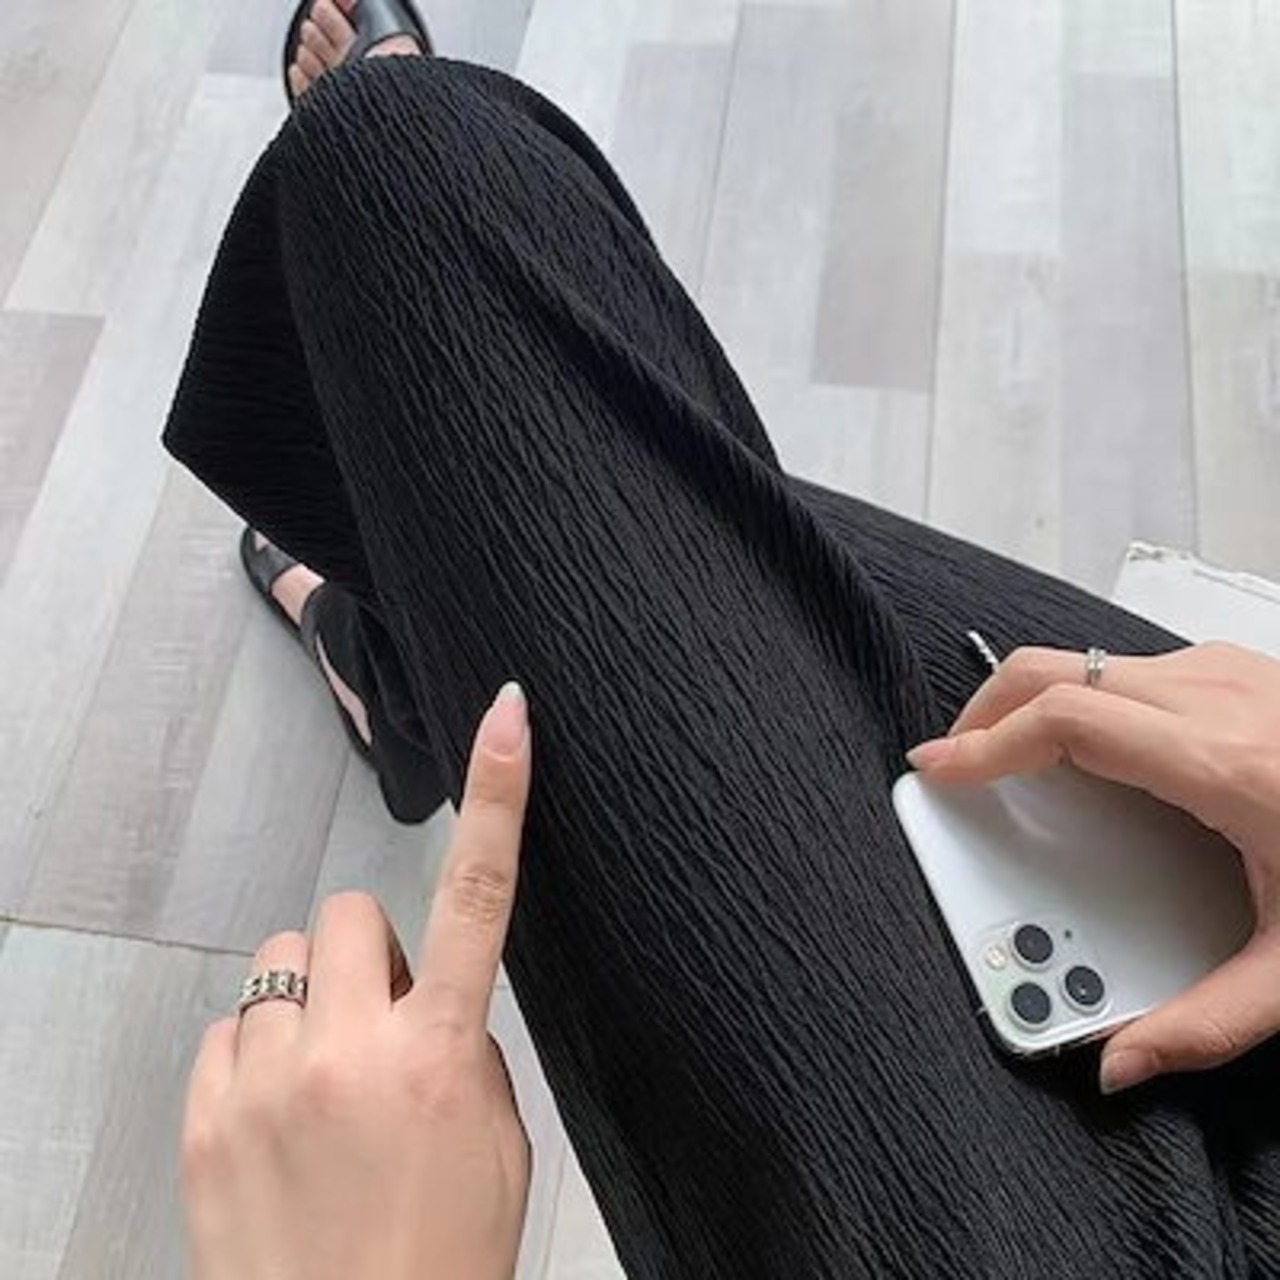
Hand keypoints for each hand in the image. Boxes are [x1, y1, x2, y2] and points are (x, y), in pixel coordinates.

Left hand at [182, 682, 532, 1279]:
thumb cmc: (439, 1262)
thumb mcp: (499, 1144)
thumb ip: (467, 1047)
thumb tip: (425, 997)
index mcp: (440, 1056)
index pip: (479, 893)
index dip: (500, 793)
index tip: (507, 717)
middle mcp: (349, 1055)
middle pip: (347, 913)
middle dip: (368, 951)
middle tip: (383, 1020)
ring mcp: (268, 1085)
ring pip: (281, 964)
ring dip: (311, 1001)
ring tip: (328, 1077)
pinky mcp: (207, 1119)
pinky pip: (229, 1026)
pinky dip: (260, 1051)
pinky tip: (282, 1112)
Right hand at [908, 643, 1279, 1094]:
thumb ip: (1208, 1022)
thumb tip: (1120, 1062)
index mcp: (1224, 762)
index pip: (1068, 720)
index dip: (986, 742)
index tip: (938, 766)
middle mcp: (1219, 696)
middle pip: (1057, 669)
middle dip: (986, 710)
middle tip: (957, 761)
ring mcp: (1230, 672)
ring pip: (1088, 659)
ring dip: (1030, 702)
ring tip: (1007, 760)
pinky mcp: (1238, 672)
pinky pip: (1127, 668)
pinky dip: (1079, 698)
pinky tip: (1085, 750)